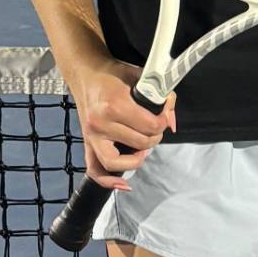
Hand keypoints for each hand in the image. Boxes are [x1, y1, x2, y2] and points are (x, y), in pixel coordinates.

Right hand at [75, 59, 175, 190]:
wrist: (86, 72)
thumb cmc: (114, 73)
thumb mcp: (140, 76)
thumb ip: (161, 96)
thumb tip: (172, 122)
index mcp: (115, 105)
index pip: (149, 126)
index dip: (163, 122)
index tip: (164, 114)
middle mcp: (101, 124)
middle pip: (139, 143)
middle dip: (154, 136)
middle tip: (156, 127)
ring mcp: (91, 136)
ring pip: (117, 163)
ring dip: (136, 159)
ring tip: (143, 148)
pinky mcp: (86, 143)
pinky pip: (95, 170)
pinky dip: (108, 181)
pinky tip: (124, 184)